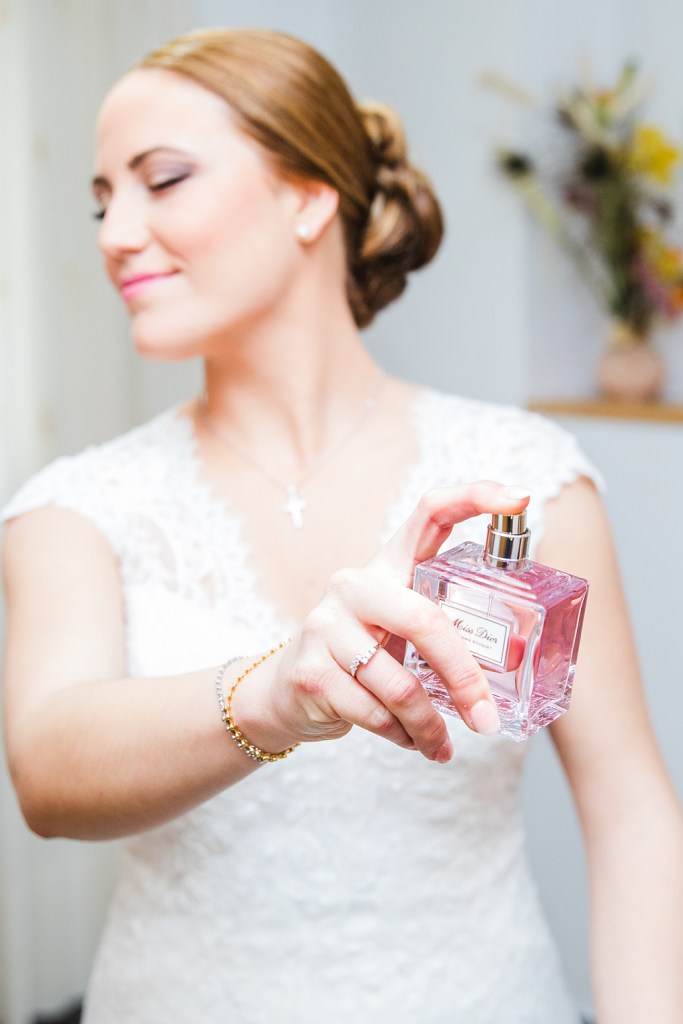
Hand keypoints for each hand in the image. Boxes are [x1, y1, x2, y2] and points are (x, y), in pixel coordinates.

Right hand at [246, 481, 529, 761]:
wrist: (286, 691)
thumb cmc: (362, 656)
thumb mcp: (398, 630)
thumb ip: (439, 631)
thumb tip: (513, 671)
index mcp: (388, 565)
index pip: (430, 513)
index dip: (475, 497)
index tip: (520, 499)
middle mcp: (355, 584)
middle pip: (425, 620)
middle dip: (464, 678)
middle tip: (486, 719)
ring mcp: (327, 624)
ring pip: (400, 685)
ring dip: (429, 725)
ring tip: (440, 743)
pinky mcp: (311, 669)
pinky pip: (374, 713)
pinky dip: (401, 736)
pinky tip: (406, 740)